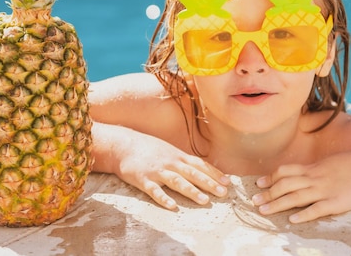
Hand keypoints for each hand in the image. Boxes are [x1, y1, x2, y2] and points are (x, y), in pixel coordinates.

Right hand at [114, 132, 230, 209]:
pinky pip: (155, 191)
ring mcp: (157, 171)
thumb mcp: (169, 150)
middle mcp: (171, 163)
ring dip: (191, 191)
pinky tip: (172, 206)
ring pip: (177, 182)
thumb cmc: (148, 148)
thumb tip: (200, 167)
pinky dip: (164, 198)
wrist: (123, 144)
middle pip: (193, 174)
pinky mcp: (143, 179)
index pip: (200, 165)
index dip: (214, 173)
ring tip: (204, 200)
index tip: (228, 182)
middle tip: (223, 193)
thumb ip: (183, 160)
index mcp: (178, 156)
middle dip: (209, 183)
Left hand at [252, 151, 350, 222]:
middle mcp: (315, 178)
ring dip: (277, 204)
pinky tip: (292, 220)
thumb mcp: (330, 163)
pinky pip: (316, 209)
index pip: (286, 172)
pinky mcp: (336, 202)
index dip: (271, 178)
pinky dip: (303, 215)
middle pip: (285, 185)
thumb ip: (316, 169)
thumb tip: (303, 174)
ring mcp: (325, 190)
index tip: (259, 183)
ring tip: (264, 211)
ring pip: (296, 197)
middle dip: (268, 193)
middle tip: (254, 201)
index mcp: (314, 168)